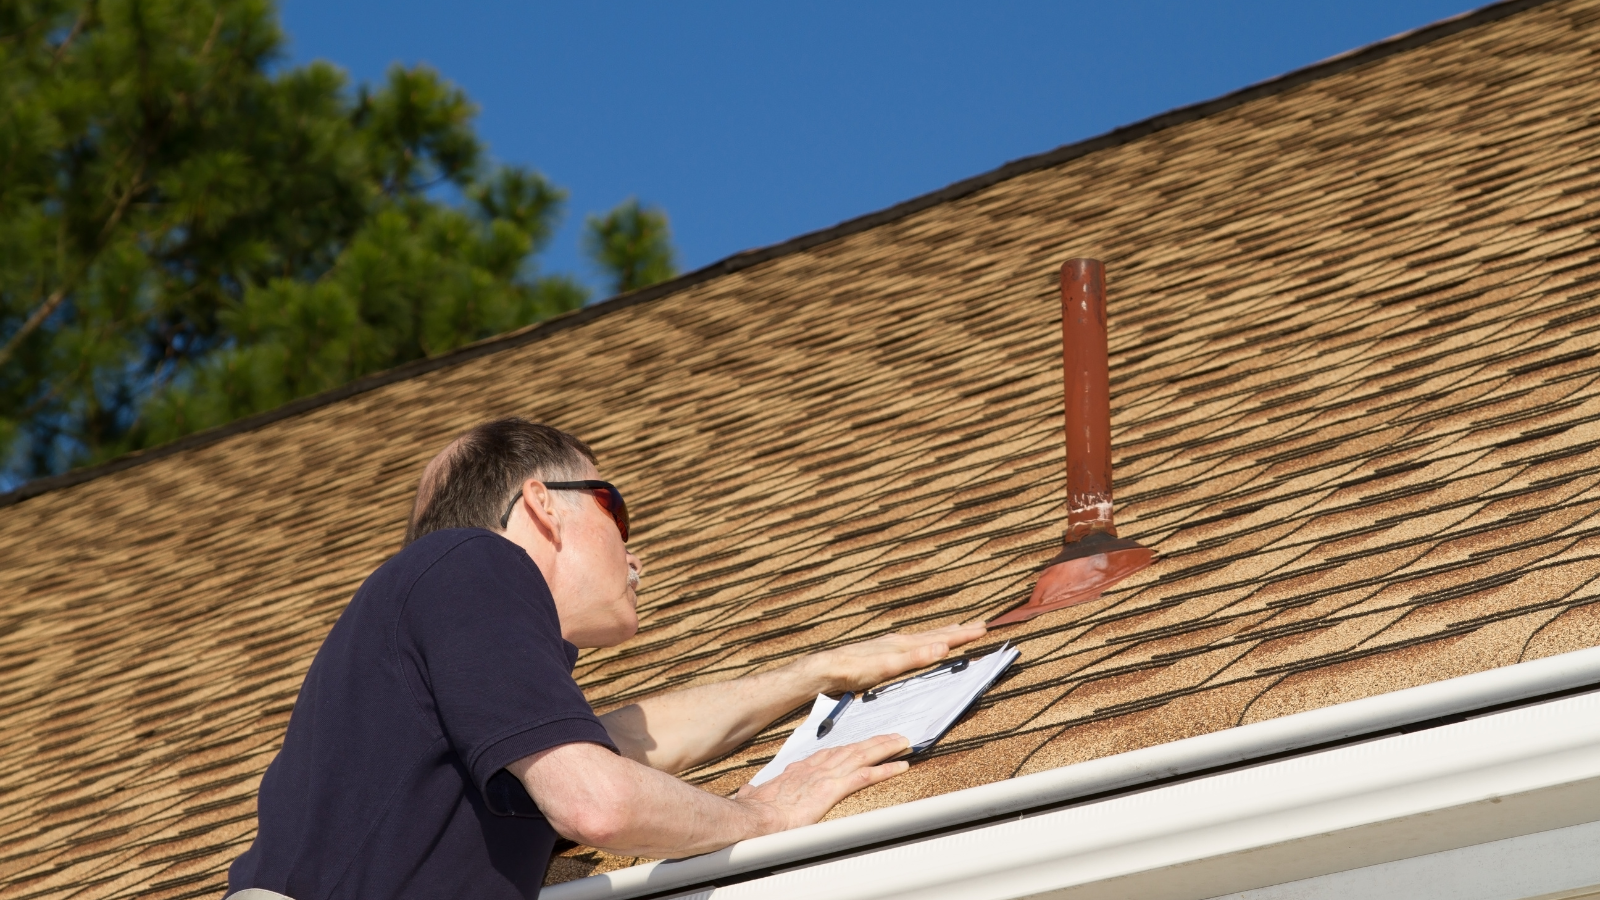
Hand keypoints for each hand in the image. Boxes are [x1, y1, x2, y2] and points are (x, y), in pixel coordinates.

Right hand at [735, 734, 910, 830]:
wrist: (755, 818)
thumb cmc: (755, 812)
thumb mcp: (754, 797)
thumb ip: (755, 792)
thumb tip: (748, 790)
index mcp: (800, 771)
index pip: (829, 755)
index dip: (847, 749)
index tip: (858, 745)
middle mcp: (816, 768)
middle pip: (851, 749)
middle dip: (873, 742)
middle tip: (892, 737)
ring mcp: (826, 776)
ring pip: (862, 756)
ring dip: (885, 748)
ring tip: (902, 743)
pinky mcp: (833, 788)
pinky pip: (866, 776)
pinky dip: (885, 769)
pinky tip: (900, 765)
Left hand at [796, 622, 987, 694]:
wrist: (827, 669)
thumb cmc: (855, 669)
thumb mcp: (887, 666)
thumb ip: (914, 658)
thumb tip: (942, 647)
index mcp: (904, 644)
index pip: (940, 638)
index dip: (962, 635)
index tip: (982, 629)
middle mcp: (899, 641)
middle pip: (935, 634)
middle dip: (958, 631)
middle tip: (979, 625)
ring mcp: (890, 646)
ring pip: (923, 638)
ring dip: (942, 634)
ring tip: (955, 630)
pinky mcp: (882, 653)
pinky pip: (912, 645)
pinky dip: (925, 642)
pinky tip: (921, 645)